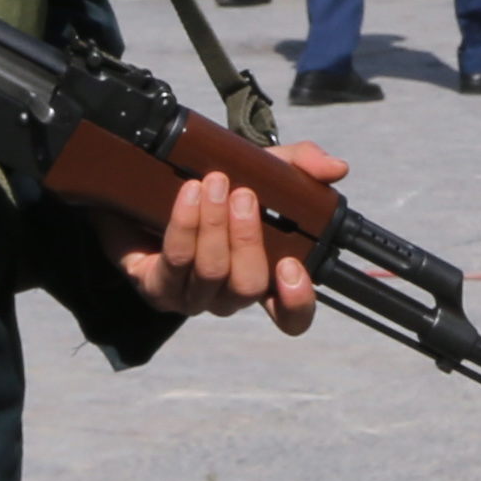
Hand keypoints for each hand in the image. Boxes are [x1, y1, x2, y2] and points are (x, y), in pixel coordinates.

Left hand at [100, 150, 349, 330]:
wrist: (144, 186)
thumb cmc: (210, 187)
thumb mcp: (260, 168)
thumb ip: (300, 166)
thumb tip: (336, 169)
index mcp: (262, 276)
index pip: (289, 314)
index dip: (296, 301)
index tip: (292, 266)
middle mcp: (228, 294)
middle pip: (248, 287)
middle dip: (247, 238)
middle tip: (243, 194)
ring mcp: (190, 296)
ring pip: (211, 274)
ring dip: (214, 225)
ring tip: (211, 183)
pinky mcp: (156, 287)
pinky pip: (175, 263)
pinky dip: (185, 225)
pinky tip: (188, 195)